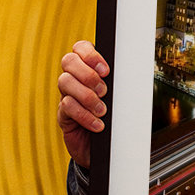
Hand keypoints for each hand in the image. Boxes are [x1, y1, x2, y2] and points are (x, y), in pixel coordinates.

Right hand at [57, 41, 109, 167]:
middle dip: (88, 74)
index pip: (81, 47)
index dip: (90, 54)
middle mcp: (74, 78)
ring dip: (87, 95)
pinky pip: (67, 106)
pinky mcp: (63, 114)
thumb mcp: (119, 97)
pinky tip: (98, 124)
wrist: (106, 147)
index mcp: (89, 67)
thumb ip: (120, 82)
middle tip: (104, 90)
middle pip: (68, 61)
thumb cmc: (115, 116)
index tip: (106, 70)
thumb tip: (132, 72)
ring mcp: (66, 94)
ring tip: (102, 110)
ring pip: (65, 82)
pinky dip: (84, 115)